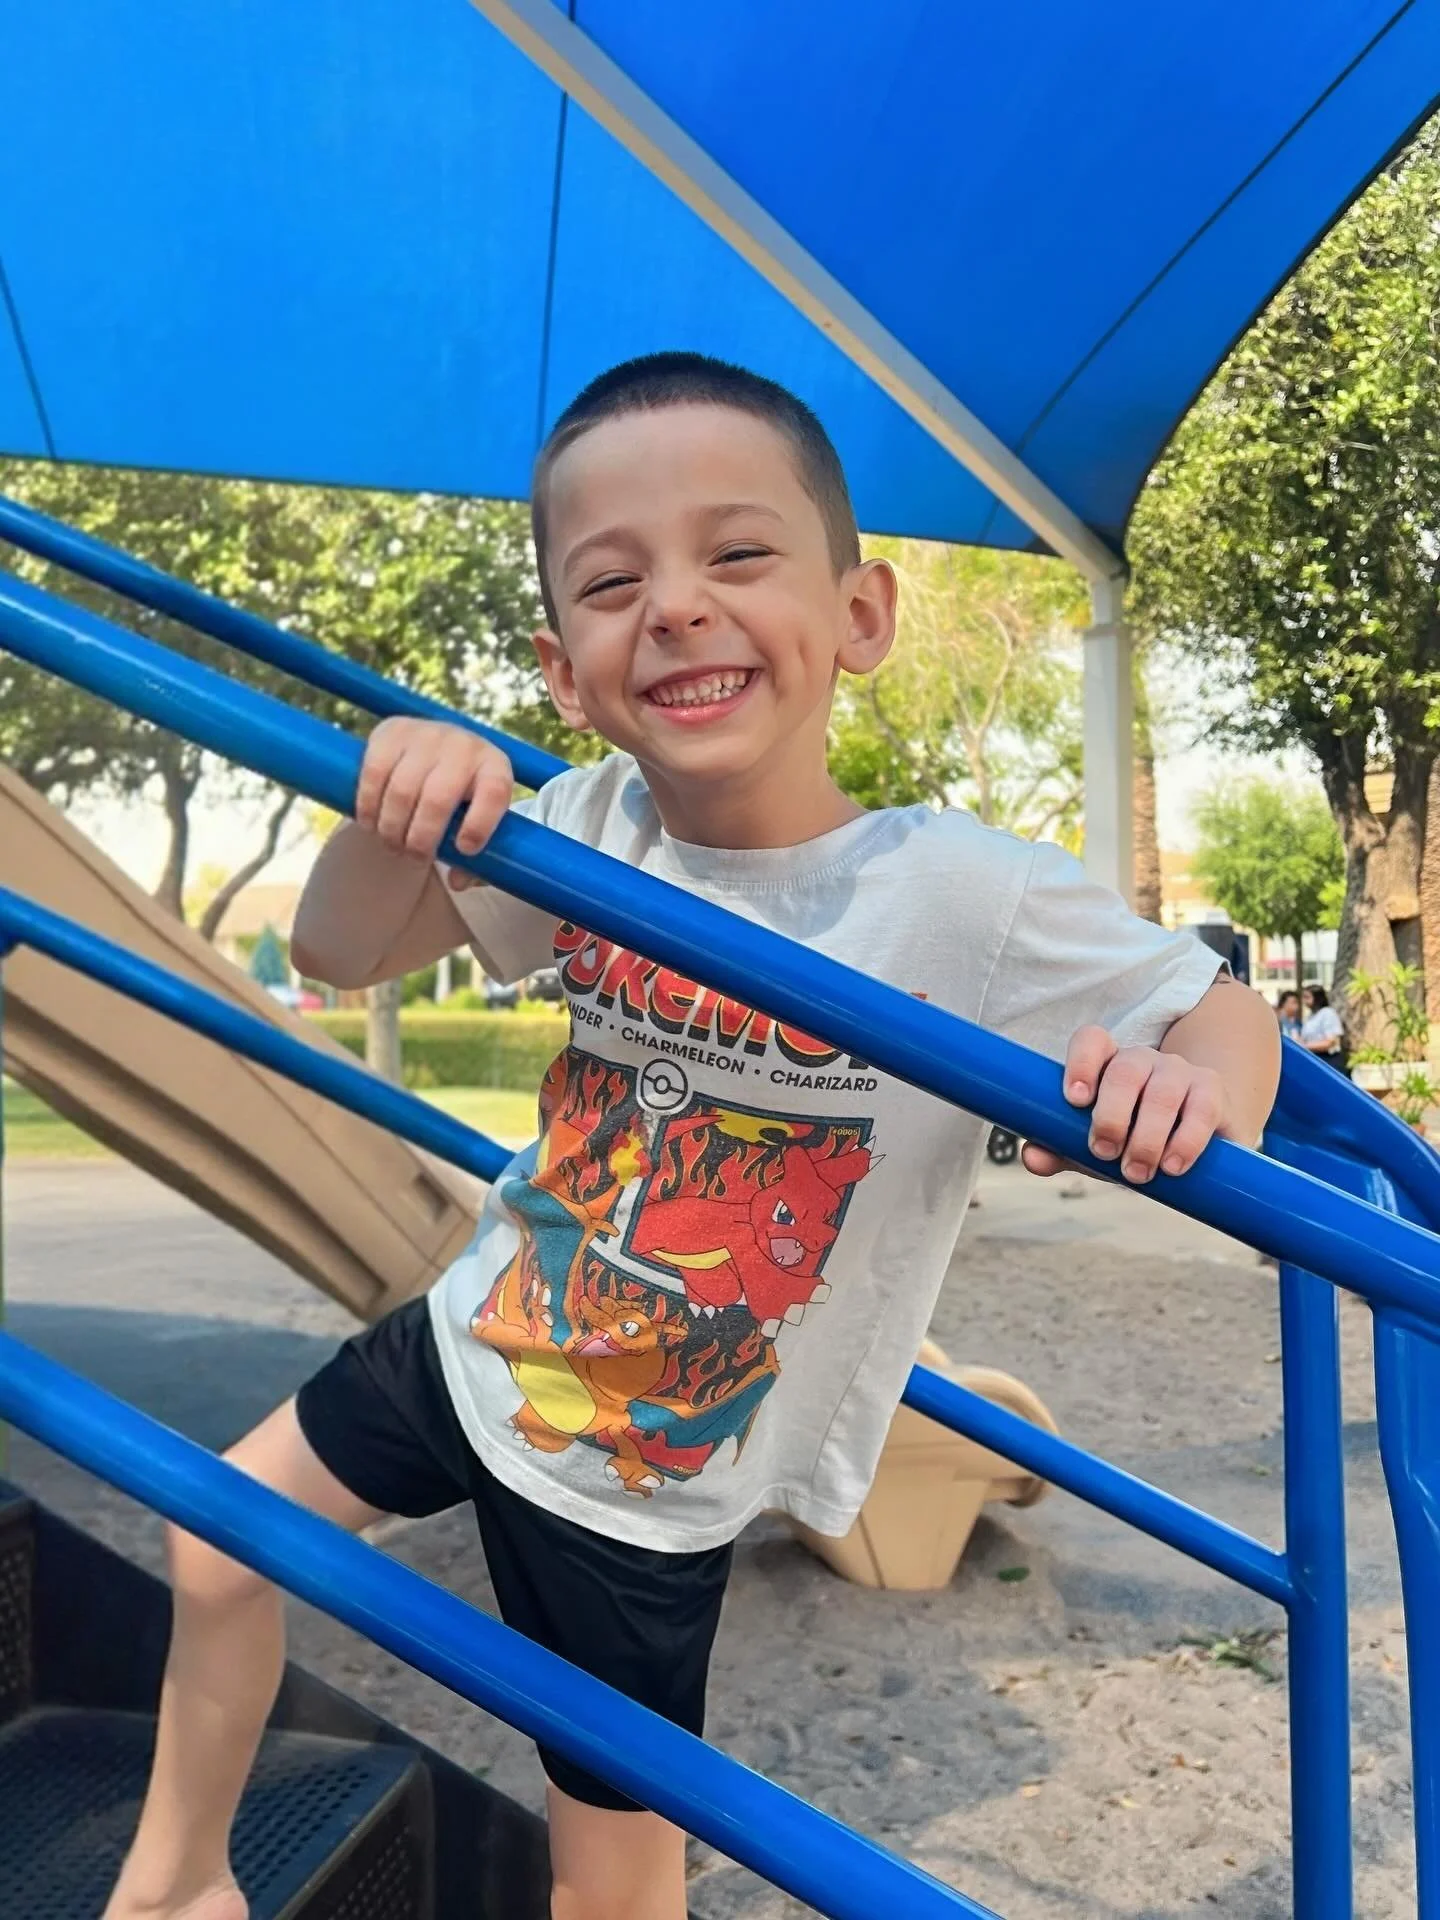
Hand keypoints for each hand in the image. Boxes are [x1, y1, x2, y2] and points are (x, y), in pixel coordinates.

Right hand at [354, 717, 512, 891]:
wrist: (441, 747)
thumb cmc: (464, 797)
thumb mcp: (478, 821)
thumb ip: (475, 858)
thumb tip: (458, 881)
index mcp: (495, 767)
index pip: (494, 793)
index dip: (479, 826)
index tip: (464, 850)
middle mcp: (464, 745)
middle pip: (438, 799)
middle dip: (421, 839)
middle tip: (414, 859)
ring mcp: (427, 734)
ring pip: (402, 790)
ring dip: (392, 828)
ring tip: (392, 845)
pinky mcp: (393, 731)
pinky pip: (374, 773)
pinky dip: (369, 806)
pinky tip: (371, 824)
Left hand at [1021, 1025, 1228, 1184]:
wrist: (1196, 1134)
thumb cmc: (1132, 1134)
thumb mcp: (1094, 1143)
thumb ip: (1060, 1148)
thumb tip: (1031, 1158)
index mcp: (1108, 1063)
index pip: (1092, 1040)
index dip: (1081, 1063)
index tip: (1075, 1099)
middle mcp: (1142, 1060)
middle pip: (1125, 1071)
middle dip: (1111, 1115)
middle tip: (1103, 1153)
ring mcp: (1179, 1071)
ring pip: (1161, 1093)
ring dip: (1146, 1137)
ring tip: (1136, 1172)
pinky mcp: (1211, 1091)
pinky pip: (1201, 1109)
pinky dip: (1185, 1141)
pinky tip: (1172, 1166)